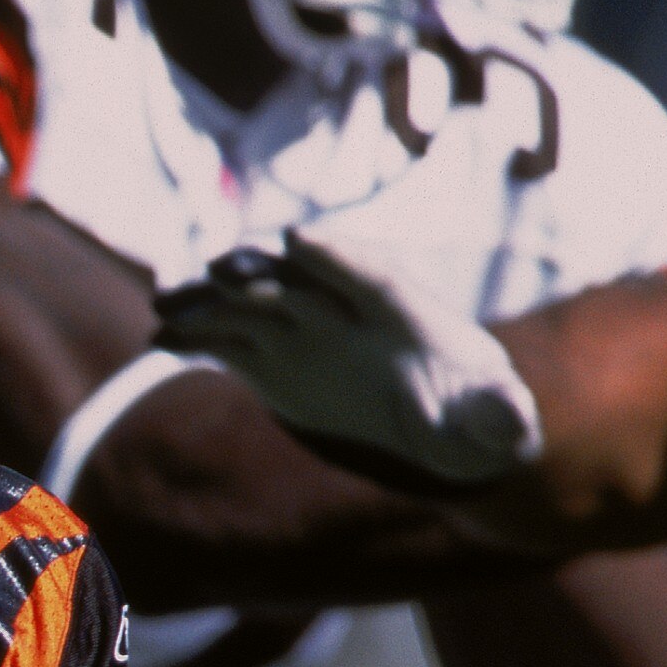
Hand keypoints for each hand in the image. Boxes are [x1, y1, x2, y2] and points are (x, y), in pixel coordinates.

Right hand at [153, 225, 543, 488]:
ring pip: (253, 307)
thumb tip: (505, 416)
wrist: (441, 427)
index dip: (334, 257)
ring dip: (212, 301)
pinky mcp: (274, 362)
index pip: (372, 275)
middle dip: (260, 270)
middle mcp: (350, 313)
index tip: (295, 239)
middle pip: (300, 280)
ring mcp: (306, 334)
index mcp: (410, 315)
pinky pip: (231, 343)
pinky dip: (197, 339)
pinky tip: (161, 339)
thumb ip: (496, 416)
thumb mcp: (495, 421)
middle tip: (221, 269)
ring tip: (167, 304)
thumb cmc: (473, 416)